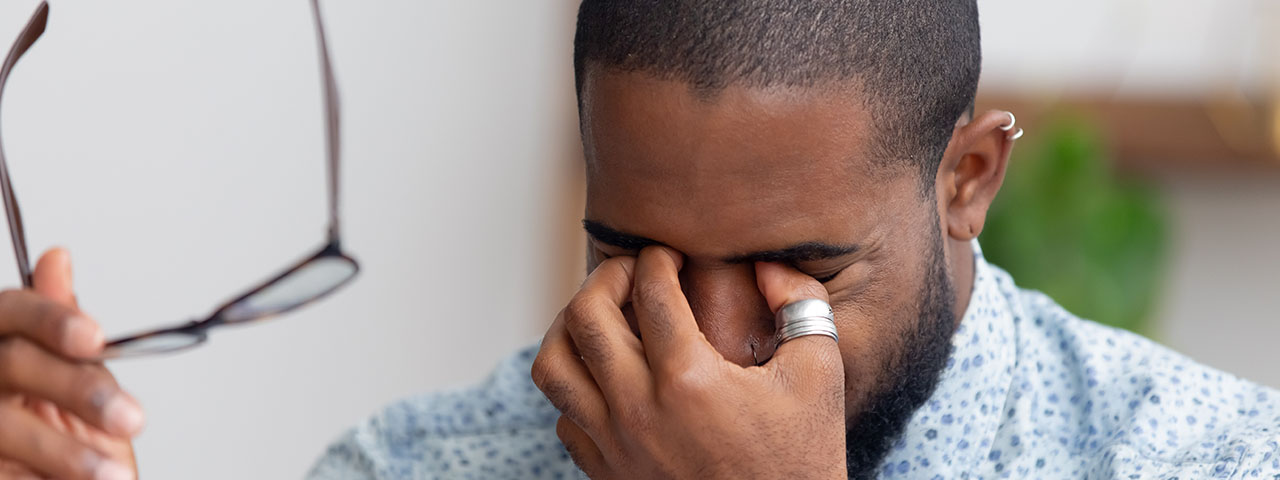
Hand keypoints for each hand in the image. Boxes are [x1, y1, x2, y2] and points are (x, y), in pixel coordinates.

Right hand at [0, 248, 139, 479]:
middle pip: (12, 363)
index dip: (51, 321)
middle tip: (132, 419)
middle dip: (77, 389)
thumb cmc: (64, 435)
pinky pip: (2, 471)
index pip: (12, 313)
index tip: (95, 338)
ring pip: (5, 427)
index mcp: (2, 344)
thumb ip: (65, 332)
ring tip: (113, 475)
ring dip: (66, 452)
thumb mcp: (77, 381)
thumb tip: (56, 258)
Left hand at [532, 246, 845, 478]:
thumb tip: (765, 263)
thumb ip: (801, 304)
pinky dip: (576, 388)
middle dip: (606, 276)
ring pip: (553, 366)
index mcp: (690, 379)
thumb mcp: (819, 373)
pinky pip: (564, 417)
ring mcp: (616, 445)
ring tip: (600, 317)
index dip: (656, 258)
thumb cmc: (801, 456)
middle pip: (586, 316)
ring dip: (569, 329)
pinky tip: (608, 377)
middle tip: (631, 272)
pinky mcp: (607, 474)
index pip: (649, 290)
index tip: (668, 255)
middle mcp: (640, 410)